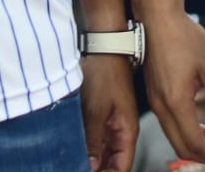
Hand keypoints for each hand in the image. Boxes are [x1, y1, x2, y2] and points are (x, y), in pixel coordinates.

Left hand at [79, 54, 138, 171]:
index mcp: (128, 130)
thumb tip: (92, 166)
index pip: (123, 166)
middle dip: (100, 169)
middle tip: (80, 170)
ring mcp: (113, 120)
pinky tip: (77, 150)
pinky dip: (89, 146)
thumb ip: (95, 141)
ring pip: (104, 150)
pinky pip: (98, 137)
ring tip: (76, 164)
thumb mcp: (96, 111)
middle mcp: (123, 128)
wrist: (103, 45)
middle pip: (113, 160)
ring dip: (93, 160)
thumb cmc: (105, 71)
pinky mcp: (103, 112)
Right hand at [139, 10, 204, 169]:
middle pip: (181, 146)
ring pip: (174, 137)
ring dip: (195, 146)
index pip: (194, 143)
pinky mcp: (154, 93)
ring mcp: (155, 100)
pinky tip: (202, 129)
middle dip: (204, 158)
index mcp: (176, 101)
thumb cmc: (183, 36)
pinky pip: (168, 123)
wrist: (157, 17)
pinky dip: (185, 133)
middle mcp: (162, 105)